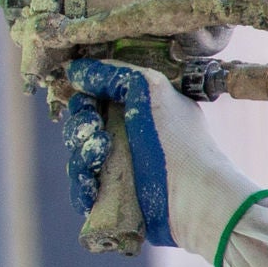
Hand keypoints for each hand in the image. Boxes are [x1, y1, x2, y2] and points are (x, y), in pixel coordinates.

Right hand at [61, 58, 266, 259]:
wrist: (193, 195)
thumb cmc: (176, 140)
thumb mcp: (149, 89)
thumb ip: (112, 74)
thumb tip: (74, 69)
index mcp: (138, 107)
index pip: (94, 97)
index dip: (84, 99)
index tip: (87, 104)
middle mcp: (128, 135)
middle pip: (82, 127)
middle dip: (81, 129)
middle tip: (97, 135)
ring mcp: (120, 167)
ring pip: (79, 158)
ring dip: (81, 157)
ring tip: (97, 160)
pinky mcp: (114, 198)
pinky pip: (83, 189)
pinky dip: (82, 187)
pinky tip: (91, 186)